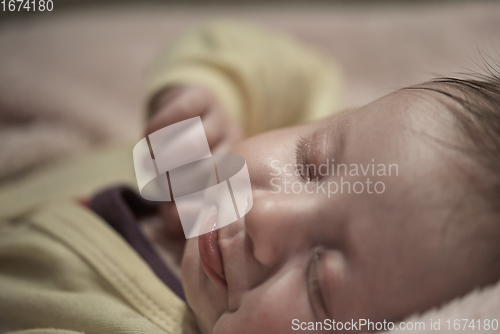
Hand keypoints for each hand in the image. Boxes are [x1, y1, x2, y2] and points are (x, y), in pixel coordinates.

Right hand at [145, 85, 243, 240]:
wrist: (191, 109)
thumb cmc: (186, 159)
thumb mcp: (185, 187)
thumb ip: (179, 209)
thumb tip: (174, 222)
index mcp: (235, 171)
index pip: (214, 196)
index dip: (187, 207)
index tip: (171, 211)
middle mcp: (233, 144)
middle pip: (205, 171)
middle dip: (175, 184)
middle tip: (161, 185)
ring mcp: (220, 120)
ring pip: (192, 144)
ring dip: (165, 158)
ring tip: (152, 163)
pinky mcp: (201, 97)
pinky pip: (179, 113)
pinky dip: (158, 128)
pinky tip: (148, 137)